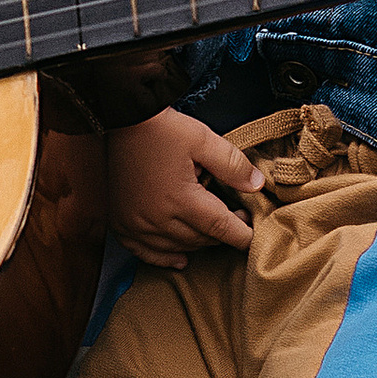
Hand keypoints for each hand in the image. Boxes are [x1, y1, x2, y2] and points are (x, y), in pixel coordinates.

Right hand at [109, 106, 267, 269]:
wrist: (120, 118)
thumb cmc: (161, 128)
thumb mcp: (202, 139)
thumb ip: (231, 165)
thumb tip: (256, 185)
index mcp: (180, 199)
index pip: (220, 227)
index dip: (241, 234)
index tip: (253, 234)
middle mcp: (157, 218)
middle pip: (199, 240)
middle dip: (221, 234)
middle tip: (235, 219)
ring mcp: (136, 223)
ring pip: (176, 248)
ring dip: (197, 244)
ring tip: (211, 234)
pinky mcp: (120, 222)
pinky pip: (144, 252)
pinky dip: (163, 257)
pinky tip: (179, 258)